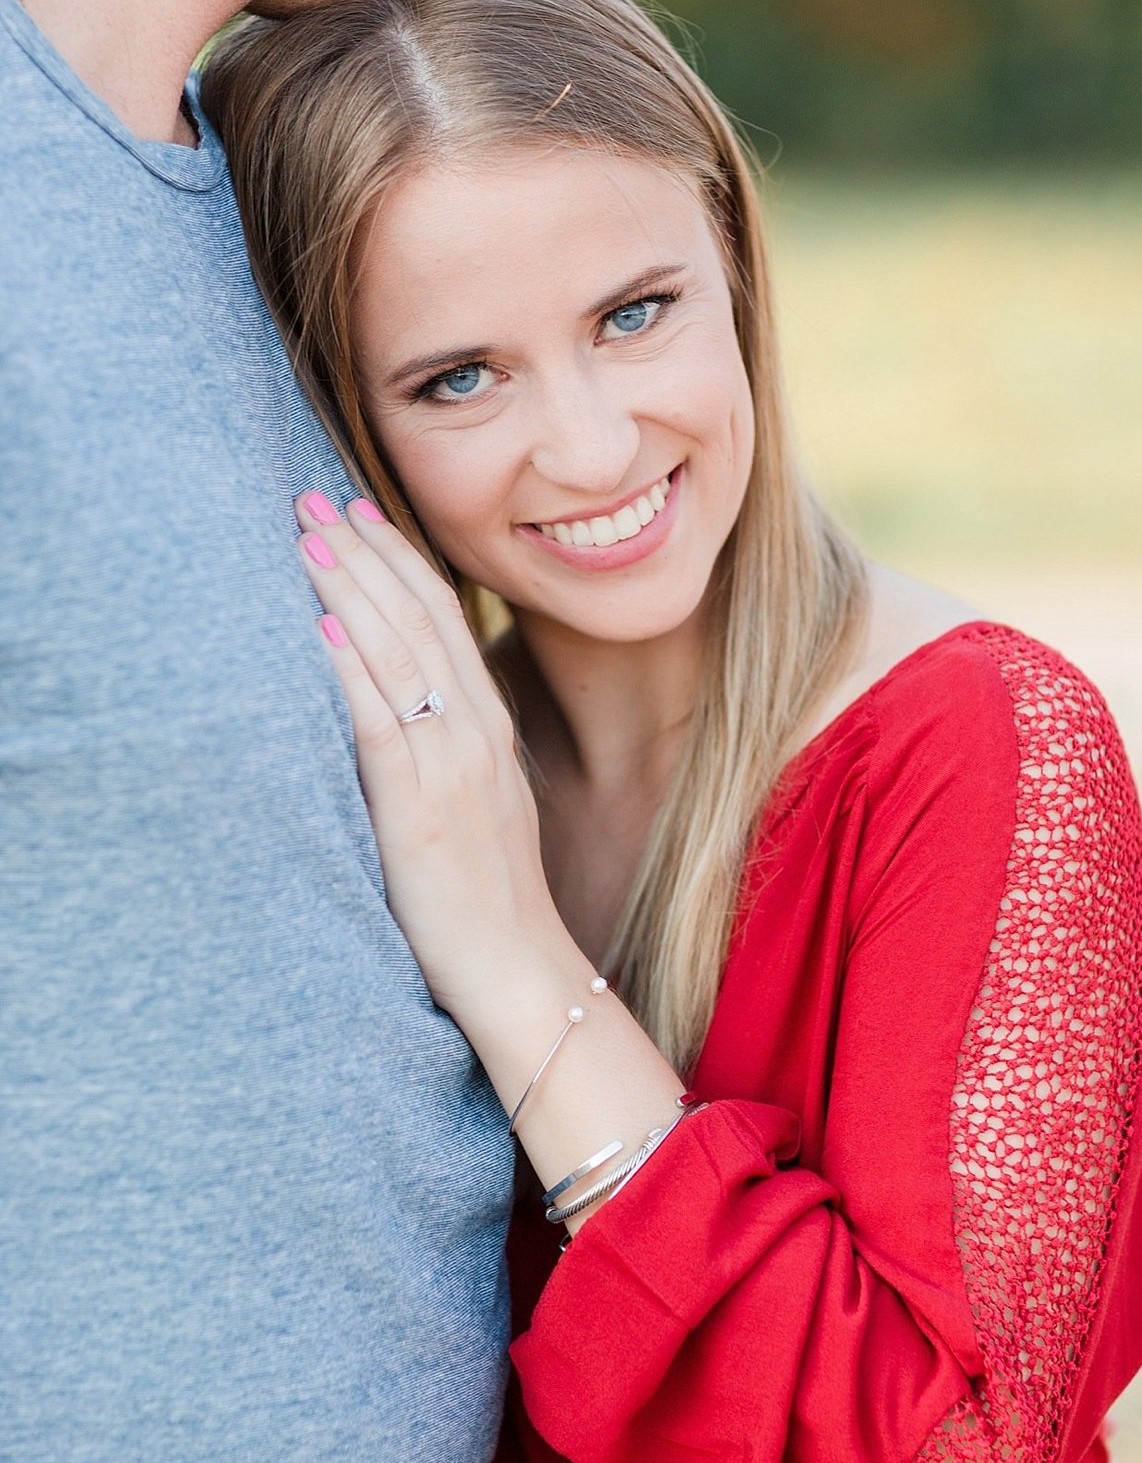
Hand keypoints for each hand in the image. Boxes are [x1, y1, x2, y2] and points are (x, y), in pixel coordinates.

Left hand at [294, 492, 565, 1020]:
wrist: (516, 965)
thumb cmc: (484, 895)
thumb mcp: (477, 802)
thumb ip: (445, 750)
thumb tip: (397, 708)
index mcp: (487, 726)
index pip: (442, 617)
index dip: (397, 558)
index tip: (356, 513)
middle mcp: (473, 732)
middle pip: (417, 616)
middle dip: (362, 550)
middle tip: (313, 497)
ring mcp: (451, 766)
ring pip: (397, 652)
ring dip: (347, 586)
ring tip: (304, 535)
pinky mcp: (420, 805)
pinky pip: (382, 719)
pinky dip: (351, 666)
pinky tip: (321, 623)